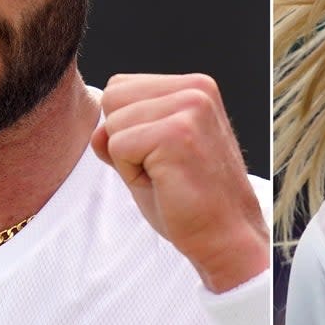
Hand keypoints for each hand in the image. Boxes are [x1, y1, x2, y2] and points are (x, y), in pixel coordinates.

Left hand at [90, 73, 268, 292]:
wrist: (227, 237)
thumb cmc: (192, 201)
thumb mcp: (151, 157)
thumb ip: (122, 135)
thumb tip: (97, 131)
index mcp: (194, 87)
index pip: (120, 87)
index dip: (127, 129)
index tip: (162, 157)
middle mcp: (195, 89)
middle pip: (112, 98)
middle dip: (124, 140)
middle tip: (162, 169)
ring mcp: (189, 108)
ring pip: (113, 123)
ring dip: (129, 160)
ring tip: (166, 177)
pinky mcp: (177, 134)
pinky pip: (118, 146)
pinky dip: (131, 174)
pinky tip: (165, 184)